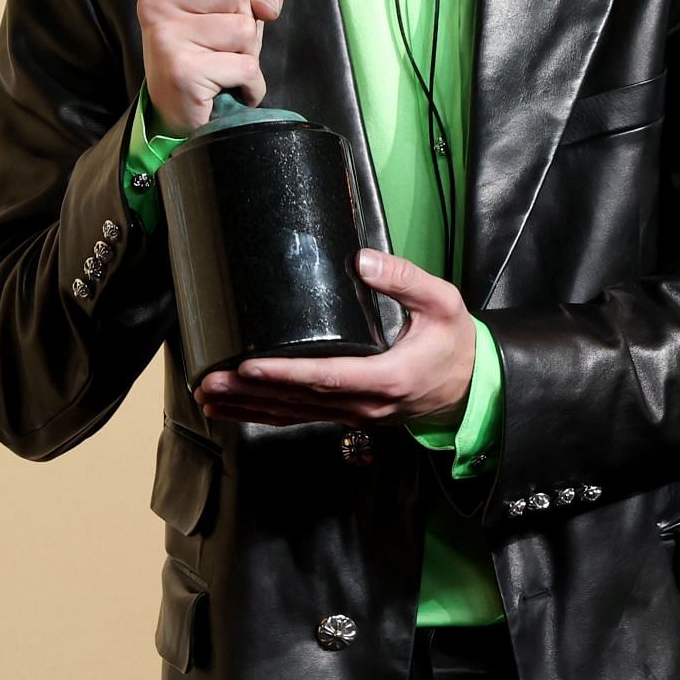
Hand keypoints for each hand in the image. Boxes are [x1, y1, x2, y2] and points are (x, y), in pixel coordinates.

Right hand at [138, 0, 283, 132]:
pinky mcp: (180, 68)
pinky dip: (249, 83)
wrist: (177, 112)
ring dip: (246, 54)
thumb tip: (265, 4)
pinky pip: (246, 66)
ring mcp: (164, 33)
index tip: (220, 4)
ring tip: (219, 64)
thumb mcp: (234, 9)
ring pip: (244, 28)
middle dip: (244, 21)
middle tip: (218, 43)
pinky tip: (224, 87)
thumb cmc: (208, 52)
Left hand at [194, 250, 476, 427]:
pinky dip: (264, 415)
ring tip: (207, 396)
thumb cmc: (454, 343)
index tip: (249, 366)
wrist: (471, 387)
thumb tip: (363, 261)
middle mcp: (365, 403)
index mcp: (386, 377)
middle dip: (249, 392)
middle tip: (208, 382)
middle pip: (298, 400)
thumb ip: (404, 281)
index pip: (326, 376)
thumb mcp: (443, 304)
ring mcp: (355, 414)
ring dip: (248, 407)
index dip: (285, 373)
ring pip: (293, 413)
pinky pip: (300, 417)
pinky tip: (235, 411)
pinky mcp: (348, 414)